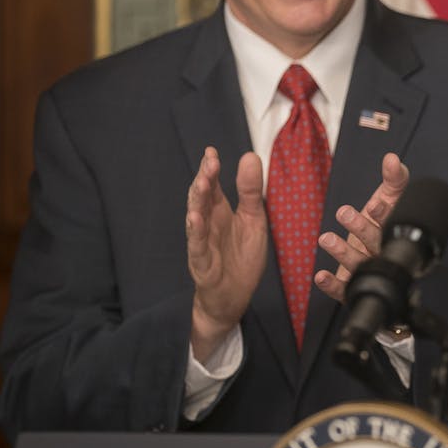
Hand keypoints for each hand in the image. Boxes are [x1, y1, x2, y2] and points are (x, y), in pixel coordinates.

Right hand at [186, 147, 267, 358]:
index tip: (211, 151)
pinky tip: (194, 218)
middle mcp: (208, 224)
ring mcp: (202, 243)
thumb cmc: (241, 257)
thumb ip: (250, 192)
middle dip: (205, 179)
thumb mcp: (253, 221)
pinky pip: (197, 246)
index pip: (212, 186)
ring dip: (197, 201)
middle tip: (210, 160)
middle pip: (202, 198)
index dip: (211, 169)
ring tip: (201, 182)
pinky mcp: (202, 264)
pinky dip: (196, 232)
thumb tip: (250, 156)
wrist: (233, 297)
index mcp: (219, 212)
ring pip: (196, 219)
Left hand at [315, 153, 409, 302]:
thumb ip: (394, 179)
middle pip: (375, 244)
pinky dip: (332, 285)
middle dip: (361, 229)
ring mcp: (370, 272)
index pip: (394, 224)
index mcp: (395, 233)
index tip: (375, 205)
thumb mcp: (390, 199)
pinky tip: (320, 276)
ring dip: (343, 252)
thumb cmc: (381, 225)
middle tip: (345, 213)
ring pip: (359, 265)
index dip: (384, 215)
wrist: (377, 260)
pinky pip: (344, 289)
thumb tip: (392, 159)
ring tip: (326, 239)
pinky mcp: (353, 288)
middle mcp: (384, 254)